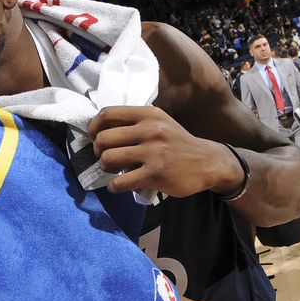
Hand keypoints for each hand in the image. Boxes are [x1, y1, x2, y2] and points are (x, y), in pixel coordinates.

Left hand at [88, 106, 240, 197]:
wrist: (206, 162)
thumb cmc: (176, 142)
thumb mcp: (159, 122)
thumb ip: (134, 122)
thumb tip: (99, 129)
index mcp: (148, 114)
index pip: (107, 114)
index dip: (93, 128)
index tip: (95, 138)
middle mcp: (150, 130)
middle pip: (103, 139)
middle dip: (98, 151)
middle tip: (107, 158)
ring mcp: (153, 153)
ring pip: (108, 159)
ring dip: (105, 168)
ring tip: (114, 170)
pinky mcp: (155, 175)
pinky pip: (119, 182)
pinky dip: (114, 186)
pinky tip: (120, 185)